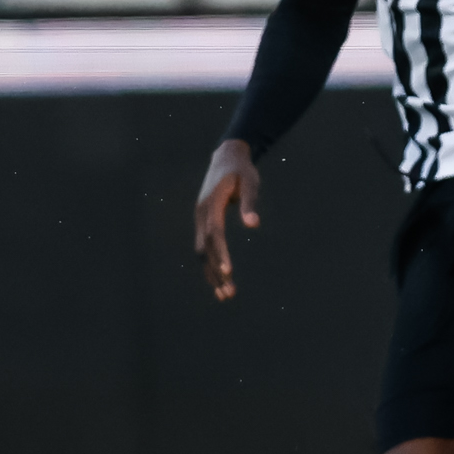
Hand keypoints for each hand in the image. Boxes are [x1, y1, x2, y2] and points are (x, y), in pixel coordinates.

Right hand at [195, 139, 263, 297]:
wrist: (227, 157)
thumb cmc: (242, 171)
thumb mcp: (250, 182)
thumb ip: (250, 203)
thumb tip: (253, 224)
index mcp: (212, 203)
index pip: (214, 232)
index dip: (220, 253)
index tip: (228, 272)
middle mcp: (201, 213)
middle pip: (205, 247)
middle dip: (215, 271)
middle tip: (229, 293)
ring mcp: (200, 218)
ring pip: (202, 251)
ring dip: (211, 273)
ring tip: (226, 295)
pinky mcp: (203, 222)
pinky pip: (204, 247)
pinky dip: (210, 265)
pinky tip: (219, 281)